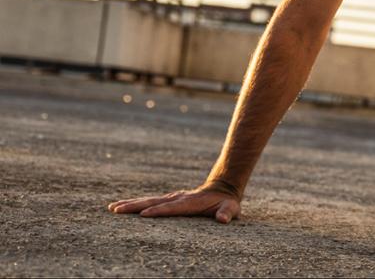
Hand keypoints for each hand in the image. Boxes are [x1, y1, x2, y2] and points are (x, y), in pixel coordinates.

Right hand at [107, 181, 240, 223]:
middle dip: (135, 207)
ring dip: (130, 204)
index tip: (143, 215)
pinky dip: (135, 203)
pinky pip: (149, 201)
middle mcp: (177, 198)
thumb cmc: (226, 202)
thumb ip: (227, 213)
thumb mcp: (231, 208)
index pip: (171, 208)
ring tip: (113, 208)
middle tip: (116, 210)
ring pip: (148, 201)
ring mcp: (172, 198)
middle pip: (153, 203)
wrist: (223, 188)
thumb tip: (223, 219)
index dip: (158, 211)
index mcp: (189, 203)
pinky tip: (123, 206)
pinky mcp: (169, 199)